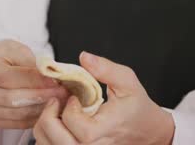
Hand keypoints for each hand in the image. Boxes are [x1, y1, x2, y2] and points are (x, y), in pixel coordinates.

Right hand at [0, 40, 68, 128]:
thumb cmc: (4, 54)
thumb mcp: (17, 50)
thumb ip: (32, 64)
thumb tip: (52, 78)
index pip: (11, 79)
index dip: (36, 82)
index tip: (56, 82)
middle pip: (12, 99)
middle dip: (42, 97)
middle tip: (63, 94)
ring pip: (15, 114)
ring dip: (40, 109)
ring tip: (59, 101)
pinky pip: (14, 123)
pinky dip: (32, 118)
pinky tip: (46, 109)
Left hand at [33, 52, 174, 144]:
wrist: (149, 133)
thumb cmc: (138, 109)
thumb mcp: (127, 82)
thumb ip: (105, 69)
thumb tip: (84, 57)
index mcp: (105, 131)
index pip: (76, 125)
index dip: (69, 109)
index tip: (74, 98)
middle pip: (57, 141)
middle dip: (48, 117)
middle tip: (56, 102)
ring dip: (45, 127)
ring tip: (55, 112)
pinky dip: (49, 136)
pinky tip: (58, 123)